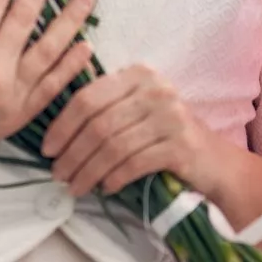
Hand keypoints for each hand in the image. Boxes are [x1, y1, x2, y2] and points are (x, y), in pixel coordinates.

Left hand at [43, 63, 234, 196]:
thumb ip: (105, 108)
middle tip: (57, 174)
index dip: (63, 124)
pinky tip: (105, 187)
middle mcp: (155, 89)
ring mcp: (170, 115)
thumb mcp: (136, 109)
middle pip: (98, 123)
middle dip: (72, 153)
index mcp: (137, 74)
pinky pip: (135, 162)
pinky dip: (115, 177)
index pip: (88, 97)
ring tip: (75, 186)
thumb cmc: (165, 134)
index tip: (47, 148)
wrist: (215, 161)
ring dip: (88, 170)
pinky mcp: (181, 144)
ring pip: (113, 146)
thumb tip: (56, 135)